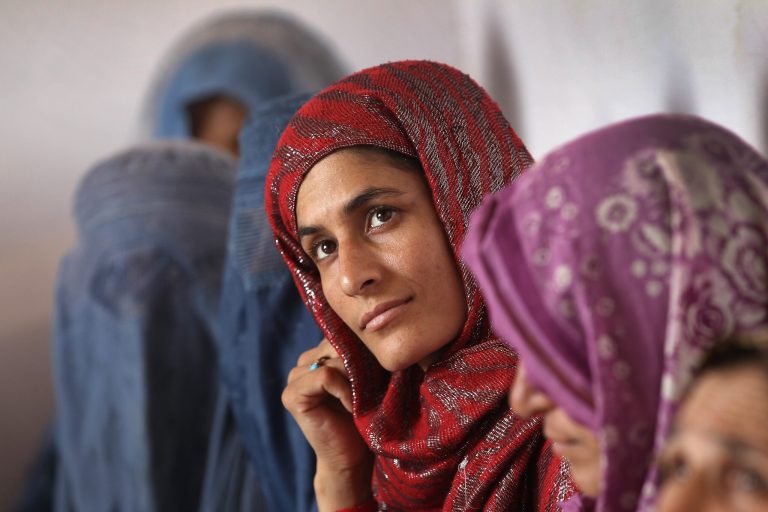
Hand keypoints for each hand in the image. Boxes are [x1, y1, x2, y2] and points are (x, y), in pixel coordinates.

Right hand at [283, 338, 372, 509]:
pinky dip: (346, 390)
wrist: (353, 458)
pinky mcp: (291, 395)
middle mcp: (303, 363)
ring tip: (362, 399)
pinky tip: (352, 408)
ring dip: (354, 378)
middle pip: (337, 343)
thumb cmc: (365, 418)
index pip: (341, 333)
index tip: (379, 370)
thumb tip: (372, 327)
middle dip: (359, 362)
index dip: (362, 348)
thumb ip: (361, 354)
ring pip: (333, 358)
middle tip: (372, 387)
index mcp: (320, 355)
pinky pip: (326, 376)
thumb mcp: (366, 378)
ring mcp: (294, 378)